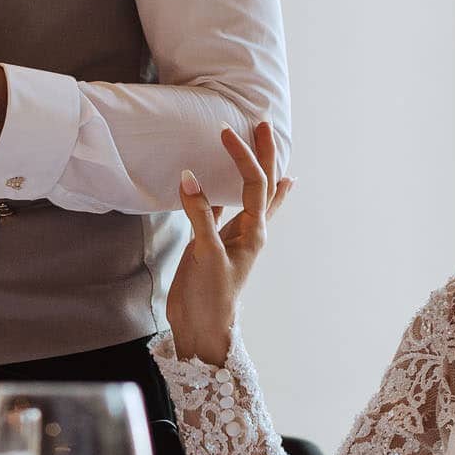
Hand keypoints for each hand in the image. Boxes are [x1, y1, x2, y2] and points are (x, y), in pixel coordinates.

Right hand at [166, 121, 292, 365]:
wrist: (201, 330)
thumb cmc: (210, 297)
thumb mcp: (206, 254)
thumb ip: (200, 215)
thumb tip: (189, 176)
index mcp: (254, 233)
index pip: (255, 183)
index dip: (243, 155)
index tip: (225, 132)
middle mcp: (248, 231)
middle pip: (263, 184)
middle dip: (265, 154)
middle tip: (263, 124)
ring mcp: (231, 237)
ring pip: (248, 196)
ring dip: (255, 171)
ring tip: (263, 150)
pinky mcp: (212, 245)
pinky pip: (223, 211)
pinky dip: (227, 194)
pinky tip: (224, 187)